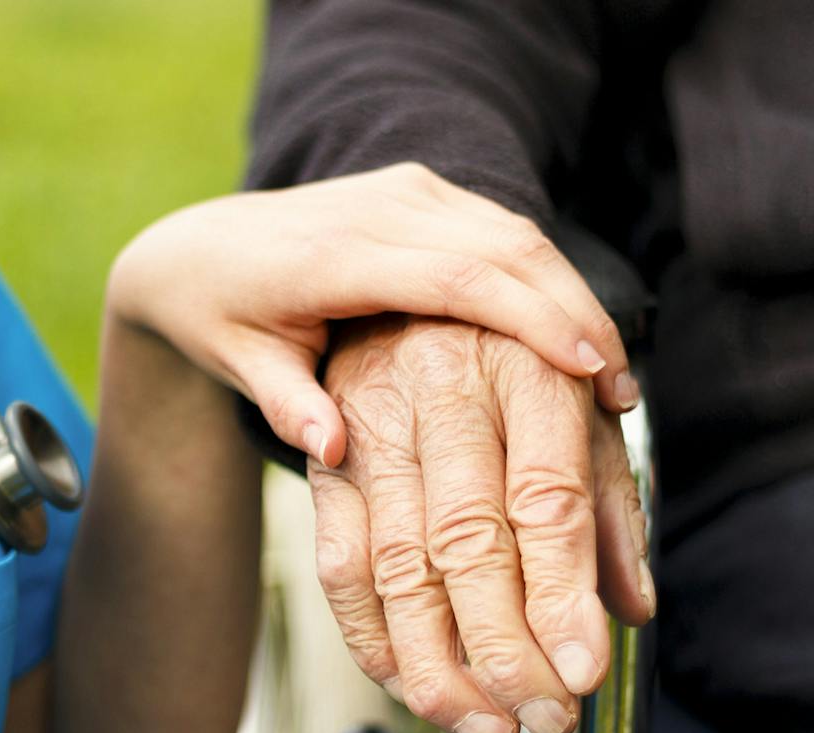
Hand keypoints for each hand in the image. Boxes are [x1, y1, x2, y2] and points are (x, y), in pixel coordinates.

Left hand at [107, 162, 637, 468]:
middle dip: (574, 314)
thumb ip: (289, 406)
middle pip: (505, 249)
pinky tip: (569, 332)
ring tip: (612, 373)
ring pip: (514, 233)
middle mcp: (378, 208)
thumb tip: (335, 455)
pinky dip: (541, 278)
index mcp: (335, 254)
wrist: (198, 250)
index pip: (456, 279)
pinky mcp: (419, 191)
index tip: (591, 371)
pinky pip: (497, 228)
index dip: (531, 321)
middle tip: (622, 391)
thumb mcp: (240, 365)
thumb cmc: (220, 316)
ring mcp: (403, 190)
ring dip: (569, 296)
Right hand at [310, 315, 653, 732]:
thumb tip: (629, 608)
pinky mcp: (323, 468)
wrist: (399, 299)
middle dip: (504, 647)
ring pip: (393, 566)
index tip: (581, 671)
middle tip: (543, 717)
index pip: (544, 497)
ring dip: (437, 663)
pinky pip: (338, 568)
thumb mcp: (578, 407)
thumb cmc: (504, 360)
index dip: (561, 593)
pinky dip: (372, 641)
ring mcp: (370, 429)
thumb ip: (608, 503)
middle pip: (465, 540)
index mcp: (525, 372)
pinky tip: (413, 688)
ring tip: (487, 726)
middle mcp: (441, 395)